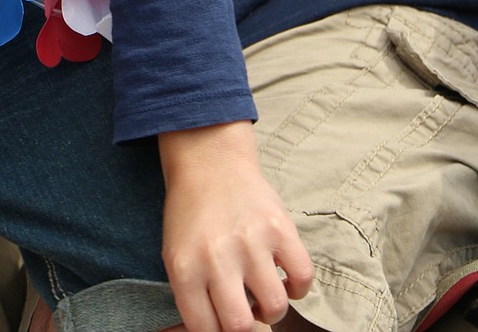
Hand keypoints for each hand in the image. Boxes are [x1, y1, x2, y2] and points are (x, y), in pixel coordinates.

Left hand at [158, 123, 312, 331]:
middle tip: (245, 312)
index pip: (205, 329)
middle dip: (245, 325)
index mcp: (185, 268)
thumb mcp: (175, 256)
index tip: (223, 323)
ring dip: (271, 310)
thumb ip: (193, 297)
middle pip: (240, 326)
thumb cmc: (191, 216)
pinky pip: (302, 277)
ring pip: (275, 306)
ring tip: (262, 294)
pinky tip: (284, 278)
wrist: (210, 162)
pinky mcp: (280, 227)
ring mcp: (250, 241)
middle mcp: (216, 257)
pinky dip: (297, 287)